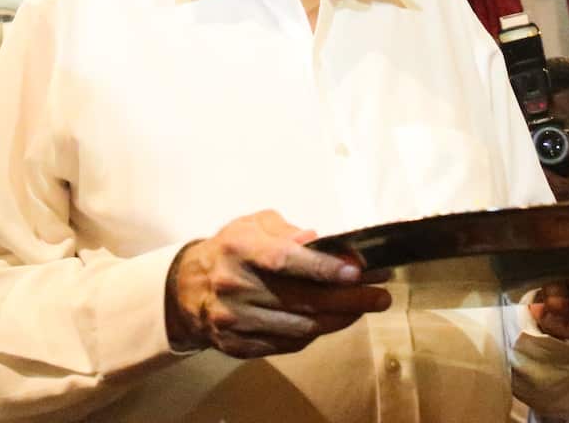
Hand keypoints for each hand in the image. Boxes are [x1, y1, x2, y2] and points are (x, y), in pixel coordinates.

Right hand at [168, 210, 391, 358]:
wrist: (188, 287)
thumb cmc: (231, 248)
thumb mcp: (253, 224)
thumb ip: (287, 230)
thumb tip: (320, 241)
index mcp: (240, 248)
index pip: (284, 260)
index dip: (322, 267)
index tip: (356, 271)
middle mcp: (235, 285)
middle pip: (300, 299)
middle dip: (348, 298)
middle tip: (380, 295)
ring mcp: (235, 319)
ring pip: (299, 327)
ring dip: (338, 318)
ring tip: (364, 307)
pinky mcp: (238, 344)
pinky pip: (287, 345)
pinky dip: (316, 333)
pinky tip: (334, 320)